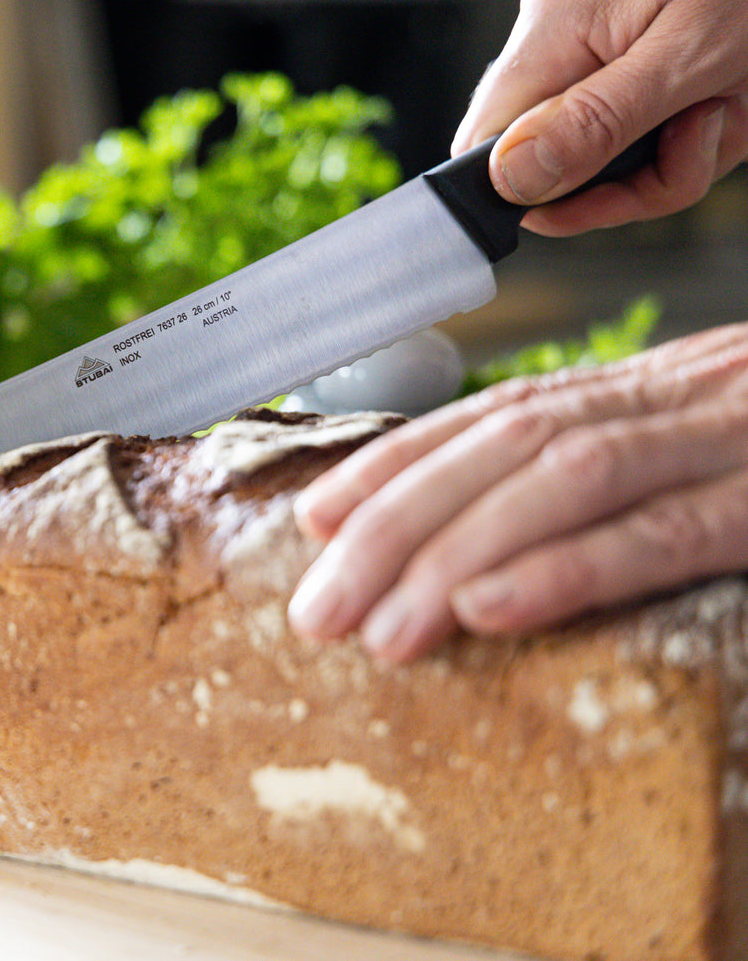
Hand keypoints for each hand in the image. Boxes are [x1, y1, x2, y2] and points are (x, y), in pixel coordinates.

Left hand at [287, 323, 747, 661]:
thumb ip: (624, 474)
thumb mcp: (716, 444)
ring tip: (380, 632)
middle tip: (319, 611)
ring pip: (561, 480)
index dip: (396, 462)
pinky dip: (565, 568)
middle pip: (503, 448)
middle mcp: (675, 397)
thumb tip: (499, 545)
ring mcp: (728, 440)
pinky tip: (486, 609)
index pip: (497, 414)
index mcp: (653, 388)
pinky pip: (665, 533)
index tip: (314, 516)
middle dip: (394, 526)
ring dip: (453, 554)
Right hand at [453, 0, 747, 235]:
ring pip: (607, 170)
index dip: (517, 193)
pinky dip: (695, 147)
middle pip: (549, 170)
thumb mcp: (689, 51)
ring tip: (720, 108)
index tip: (575, 205)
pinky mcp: (646, 85)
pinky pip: (647, 150)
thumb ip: (597, 121)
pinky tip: (726, 105)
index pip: (484, 145)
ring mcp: (607, 73)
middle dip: (620, 185)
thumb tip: (513, 180)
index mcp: (551, 38)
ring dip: (673, 166)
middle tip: (683, 146)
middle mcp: (567, 57)